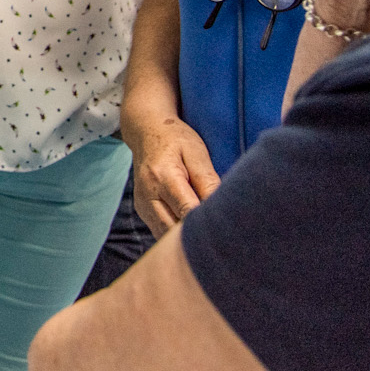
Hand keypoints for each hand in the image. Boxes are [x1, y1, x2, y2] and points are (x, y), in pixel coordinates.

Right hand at [130, 116, 220, 236]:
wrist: (146, 132)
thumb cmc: (175, 139)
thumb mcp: (196, 152)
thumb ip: (208, 180)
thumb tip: (221, 208)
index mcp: (163, 177)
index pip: (187, 210)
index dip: (207, 224)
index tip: (227, 230)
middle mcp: (148, 194)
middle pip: (173, 229)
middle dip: (196, 236)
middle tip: (222, 237)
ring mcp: (142, 205)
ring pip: (165, 236)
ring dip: (185, 238)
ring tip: (208, 234)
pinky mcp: (143, 211)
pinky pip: (160, 232)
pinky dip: (176, 234)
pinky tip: (192, 228)